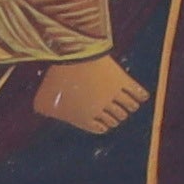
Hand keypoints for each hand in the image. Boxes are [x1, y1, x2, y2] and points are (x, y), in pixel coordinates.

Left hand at [32, 58, 146, 135]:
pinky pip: (137, 92)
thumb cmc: (57, 78)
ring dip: (129, 107)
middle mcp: (102, 110)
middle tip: (118, 114)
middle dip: (117, 116)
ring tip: (131, 106)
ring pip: (128, 107)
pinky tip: (143, 97)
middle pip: (116, 117)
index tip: (105, 123)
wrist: (74, 56)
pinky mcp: (123, 81)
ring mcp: (114, 96)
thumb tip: (40, 114)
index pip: (101, 128)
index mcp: (85, 118)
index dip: (103, 125)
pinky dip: (141, 96)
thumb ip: (44, 110)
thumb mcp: (44, 100)